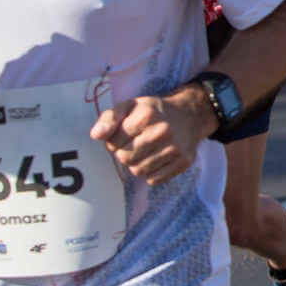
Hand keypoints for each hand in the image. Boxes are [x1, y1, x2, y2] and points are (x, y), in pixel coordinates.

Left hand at [90, 91, 210, 186]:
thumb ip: (109, 118)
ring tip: (146, 151)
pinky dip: (151, 173)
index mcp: (146, 116)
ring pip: (138, 171)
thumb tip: (96, 135)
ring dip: (137, 164)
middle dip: (125, 153)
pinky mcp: (183, 161)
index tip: (125, 134)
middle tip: (136, 143)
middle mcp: (162, 132)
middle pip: (125, 158)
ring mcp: (174, 148)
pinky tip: (157, 159)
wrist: (189, 114)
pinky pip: (154, 180)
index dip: (115, 141)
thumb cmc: (153, 111)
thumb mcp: (129, 106)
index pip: (113, 143)